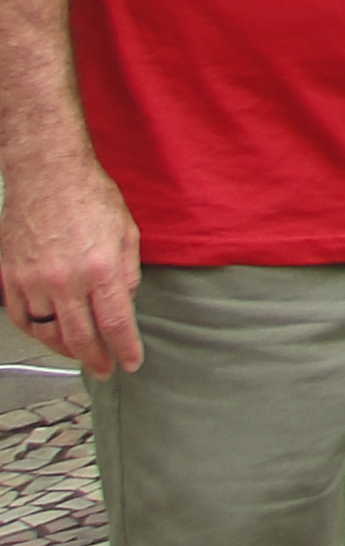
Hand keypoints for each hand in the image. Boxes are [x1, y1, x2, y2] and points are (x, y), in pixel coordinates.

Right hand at [0, 153, 142, 376]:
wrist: (46, 175)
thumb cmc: (89, 196)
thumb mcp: (127, 232)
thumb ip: (128, 271)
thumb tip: (126, 301)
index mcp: (101, 269)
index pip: (116, 323)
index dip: (124, 349)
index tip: (130, 363)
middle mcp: (65, 281)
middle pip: (80, 337)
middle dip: (96, 359)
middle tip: (104, 370)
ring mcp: (33, 282)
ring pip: (48, 333)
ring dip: (66, 350)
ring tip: (80, 354)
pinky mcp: (11, 278)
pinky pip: (22, 318)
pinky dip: (37, 332)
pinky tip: (49, 335)